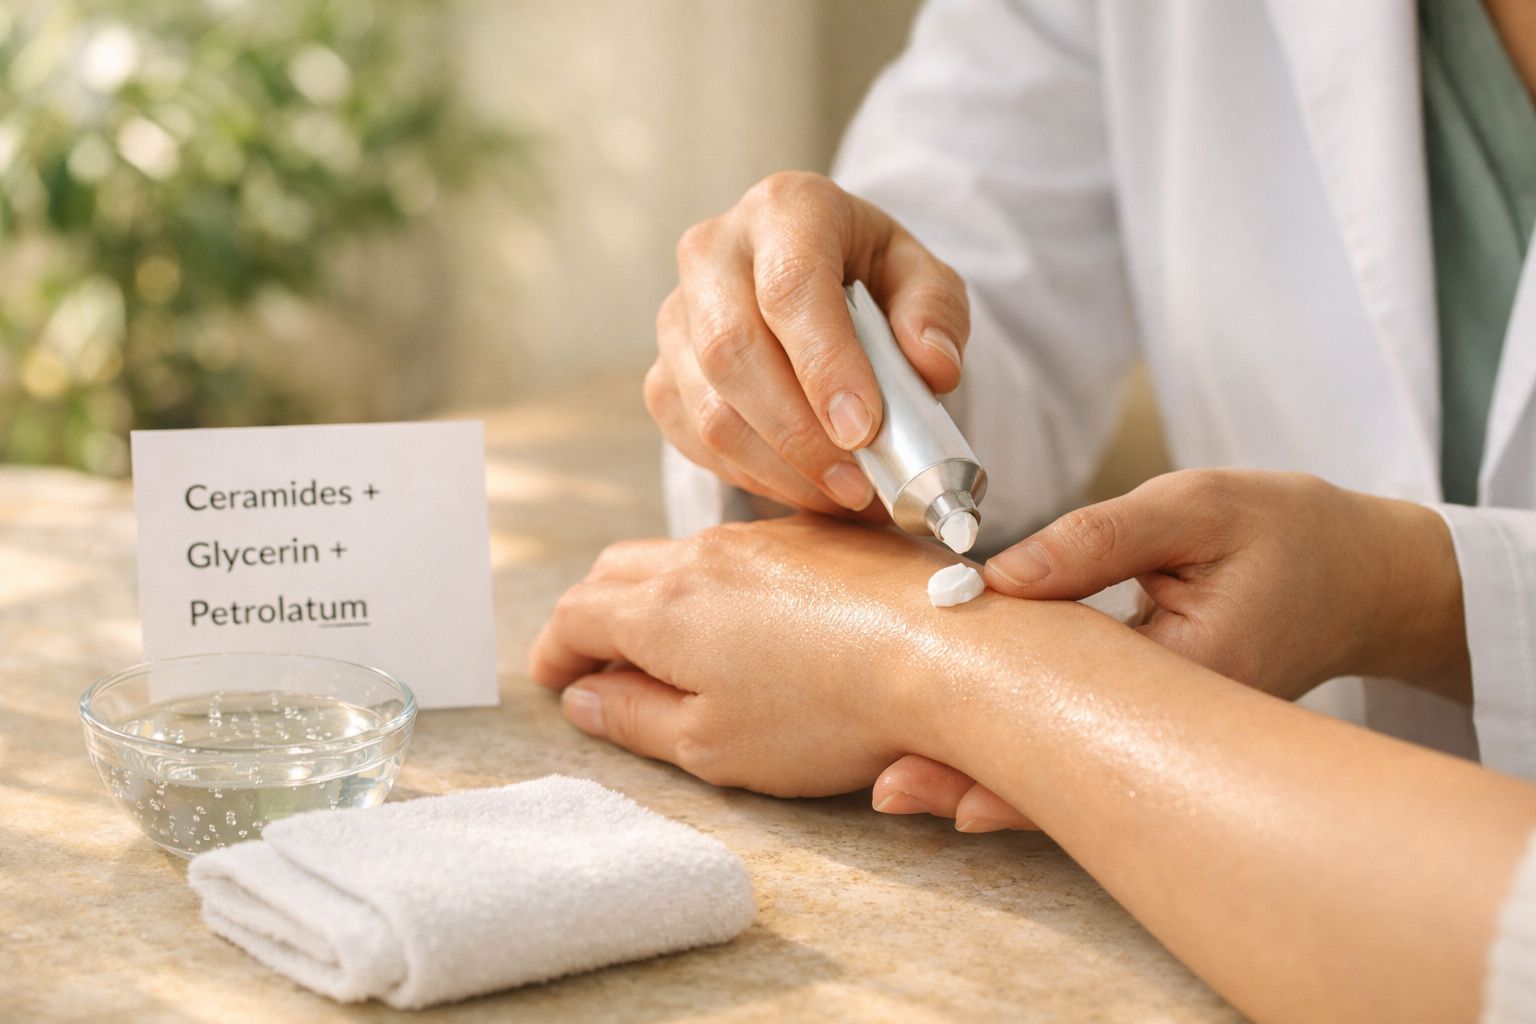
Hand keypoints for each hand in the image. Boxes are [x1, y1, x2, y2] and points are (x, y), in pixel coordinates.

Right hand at [528, 515, 1002, 797]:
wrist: (945, 652)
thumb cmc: (826, 712)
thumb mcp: (711, 742)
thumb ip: (634, 718)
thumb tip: (583, 697)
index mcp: (663, 607)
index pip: (577, 615)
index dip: (554, 650)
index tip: (552, 678)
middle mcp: (706, 554)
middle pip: (618, 570)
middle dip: (594, 613)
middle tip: (596, 658)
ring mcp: (768, 537)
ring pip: (683, 553)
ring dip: (659, 593)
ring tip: (674, 642)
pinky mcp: (823, 536)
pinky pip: (747, 550)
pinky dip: (721, 581)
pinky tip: (752, 619)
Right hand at [646, 171, 969, 514]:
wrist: (813, 288)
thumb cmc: (871, 279)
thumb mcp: (921, 278)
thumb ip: (935, 314)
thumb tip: (933, 368)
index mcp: (785, 210)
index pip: (790, 288)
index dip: (825, 365)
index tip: (864, 430)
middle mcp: (712, 252)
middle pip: (733, 352)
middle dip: (799, 434)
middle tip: (860, 485)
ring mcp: (675, 317)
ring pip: (710, 410)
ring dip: (781, 470)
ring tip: (847, 498)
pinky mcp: (662, 375)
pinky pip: (695, 441)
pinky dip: (755, 477)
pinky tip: (806, 488)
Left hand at [874, 468, 1470, 830]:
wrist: (1359, 575)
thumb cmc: (1284, 533)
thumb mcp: (1197, 508)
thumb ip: (1099, 537)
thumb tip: (997, 575)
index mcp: (1199, 672)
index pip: (1084, 713)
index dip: (998, 725)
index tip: (920, 731)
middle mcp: (1184, 728)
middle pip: (1069, 768)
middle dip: (976, 779)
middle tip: (888, 791)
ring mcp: (1173, 739)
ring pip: (1073, 771)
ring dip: (990, 777)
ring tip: (900, 791)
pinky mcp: (1159, 729)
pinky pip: (1088, 750)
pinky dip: (1026, 754)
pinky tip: (963, 757)